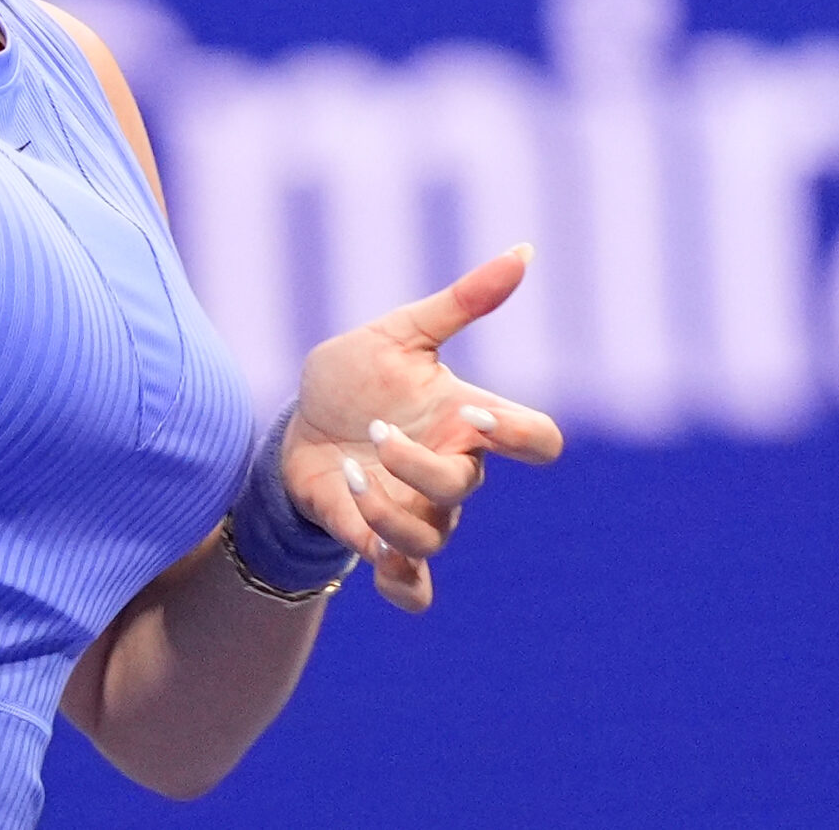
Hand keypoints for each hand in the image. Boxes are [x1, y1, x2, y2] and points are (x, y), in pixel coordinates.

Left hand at [279, 244, 564, 613]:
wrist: (299, 422)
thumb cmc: (357, 376)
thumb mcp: (399, 331)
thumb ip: (462, 301)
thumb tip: (524, 251)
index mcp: (466, 421)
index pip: (538, 440)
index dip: (519, 438)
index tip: (470, 415)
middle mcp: (452, 470)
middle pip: (468, 488)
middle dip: (419, 465)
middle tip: (377, 435)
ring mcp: (419, 511)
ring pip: (431, 536)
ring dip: (387, 510)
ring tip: (350, 472)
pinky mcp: (381, 543)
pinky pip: (412, 587)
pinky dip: (399, 581)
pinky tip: (372, 557)